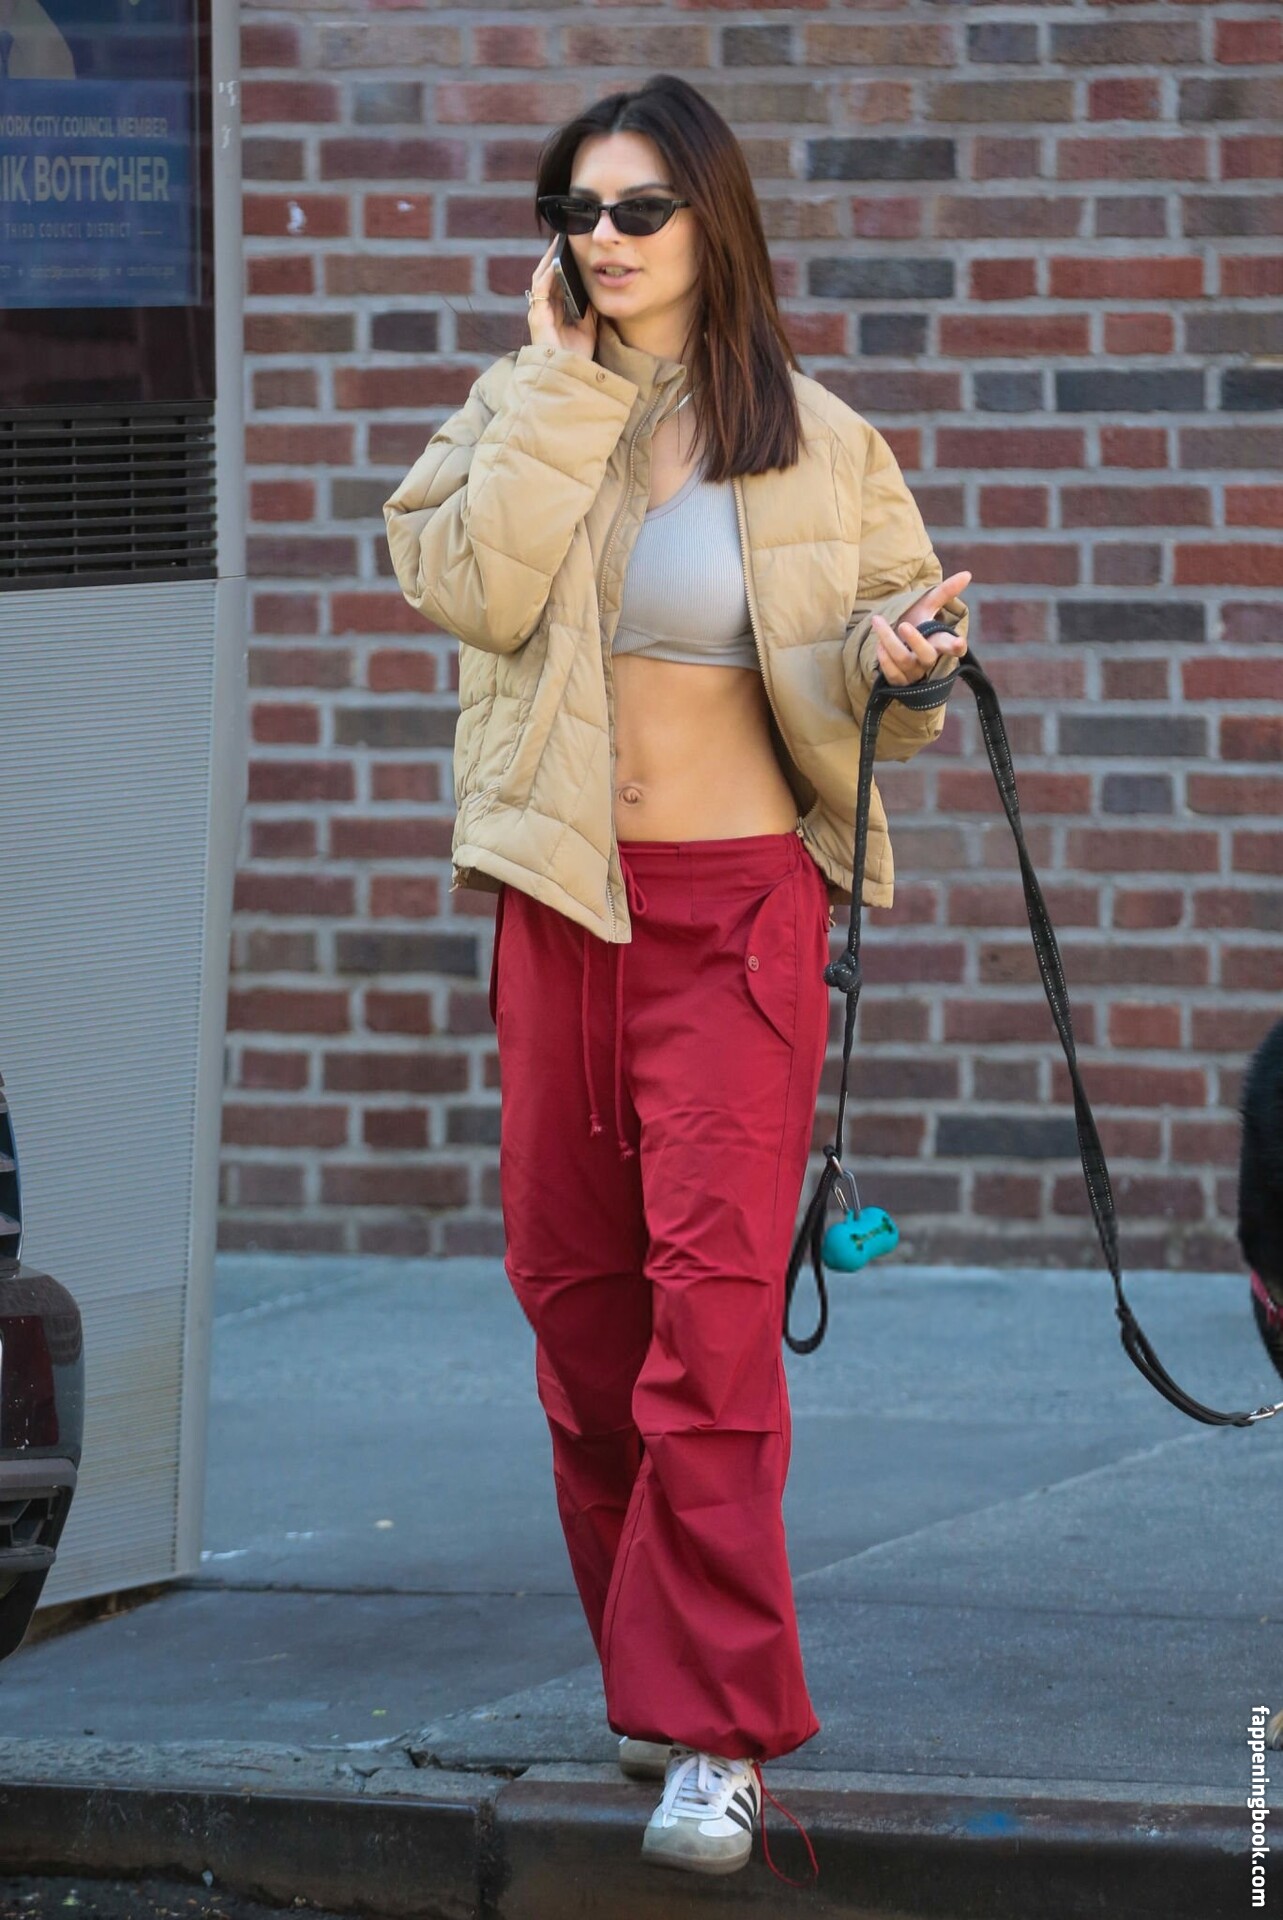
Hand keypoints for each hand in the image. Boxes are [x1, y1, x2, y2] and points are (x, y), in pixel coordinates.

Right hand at [527, 236, 598, 361]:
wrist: (571, 376)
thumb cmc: (578, 355)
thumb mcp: (589, 325)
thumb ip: (589, 306)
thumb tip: (596, 285)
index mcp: (555, 309)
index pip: (556, 279)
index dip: (562, 262)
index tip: (573, 245)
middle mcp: (544, 308)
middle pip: (547, 275)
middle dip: (554, 255)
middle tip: (565, 236)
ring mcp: (538, 312)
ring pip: (541, 278)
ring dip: (549, 259)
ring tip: (559, 241)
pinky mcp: (537, 318)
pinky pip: (540, 290)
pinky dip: (548, 275)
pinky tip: (556, 262)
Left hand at [873, 570, 971, 684]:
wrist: (891, 637)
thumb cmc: (914, 621)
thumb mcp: (927, 605)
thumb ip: (945, 591)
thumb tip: (967, 574)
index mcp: (938, 641)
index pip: (953, 647)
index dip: (956, 646)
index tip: (958, 643)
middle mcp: (928, 658)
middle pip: (927, 655)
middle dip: (916, 642)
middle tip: (904, 625)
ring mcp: (913, 671)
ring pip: (904, 660)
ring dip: (889, 641)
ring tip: (877, 622)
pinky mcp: (899, 680)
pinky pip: (893, 675)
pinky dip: (884, 660)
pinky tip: (878, 645)